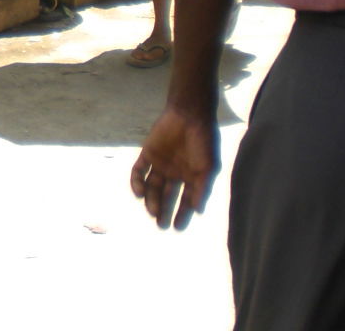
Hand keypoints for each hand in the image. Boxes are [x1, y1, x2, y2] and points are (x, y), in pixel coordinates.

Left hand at [130, 106, 218, 229]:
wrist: (189, 116)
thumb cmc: (203, 142)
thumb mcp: (208, 167)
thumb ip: (202, 188)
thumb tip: (198, 211)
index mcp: (190, 178)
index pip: (185, 201)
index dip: (181, 215)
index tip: (177, 227)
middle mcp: (174, 173)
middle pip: (166, 196)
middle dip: (163, 210)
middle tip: (160, 224)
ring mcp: (160, 164)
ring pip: (152, 186)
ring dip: (150, 199)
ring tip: (151, 211)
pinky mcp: (147, 154)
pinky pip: (139, 171)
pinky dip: (137, 182)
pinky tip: (139, 193)